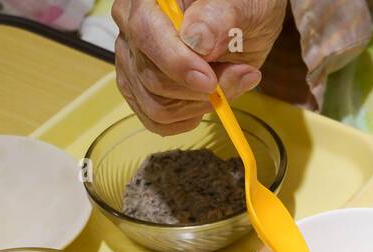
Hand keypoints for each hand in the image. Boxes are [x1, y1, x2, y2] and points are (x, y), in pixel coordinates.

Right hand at [113, 0, 286, 133]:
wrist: (242, 25)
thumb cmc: (238, 7)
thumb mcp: (239, 5)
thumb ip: (217, 18)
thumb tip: (196, 40)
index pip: (146, 33)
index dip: (176, 63)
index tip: (209, 81)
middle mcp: (130, 28)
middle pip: (152, 78)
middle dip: (199, 90)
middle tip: (239, 74)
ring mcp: (132, 61)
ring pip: (156, 106)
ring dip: (199, 106)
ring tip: (228, 83)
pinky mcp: (140, 89)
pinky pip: (156, 120)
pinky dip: (187, 119)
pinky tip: (205, 102)